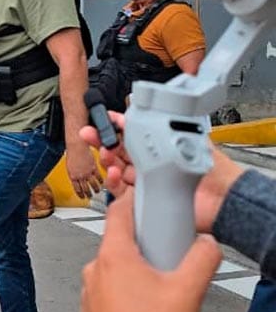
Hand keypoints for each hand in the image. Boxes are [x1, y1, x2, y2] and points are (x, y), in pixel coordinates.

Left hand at [65, 139, 102, 198]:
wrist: (78, 145)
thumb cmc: (72, 153)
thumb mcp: (70, 166)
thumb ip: (74, 174)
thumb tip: (76, 179)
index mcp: (73, 176)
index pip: (77, 189)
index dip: (80, 194)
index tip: (82, 197)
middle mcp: (80, 175)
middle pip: (85, 188)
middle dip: (88, 194)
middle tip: (90, 196)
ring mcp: (88, 172)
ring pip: (93, 184)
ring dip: (95, 189)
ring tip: (97, 191)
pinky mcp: (95, 168)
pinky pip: (98, 177)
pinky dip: (100, 181)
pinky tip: (102, 183)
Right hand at [78, 111, 243, 232]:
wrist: (221, 201)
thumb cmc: (215, 172)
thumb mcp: (191, 138)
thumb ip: (169, 125)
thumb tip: (152, 110)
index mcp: (160, 146)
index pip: (133, 133)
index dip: (116, 126)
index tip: (104, 119)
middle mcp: (151, 163)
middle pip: (119, 149)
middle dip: (102, 140)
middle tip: (90, 134)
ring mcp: (145, 181)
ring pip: (116, 168)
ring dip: (106, 159)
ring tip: (103, 152)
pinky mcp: (142, 199)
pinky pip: (119, 190)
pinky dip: (112, 181)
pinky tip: (112, 173)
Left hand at [81, 191, 221, 311]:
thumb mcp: (188, 291)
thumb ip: (202, 259)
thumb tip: (207, 245)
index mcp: (113, 257)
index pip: (117, 213)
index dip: (133, 202)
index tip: (145, 199)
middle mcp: (94, 271)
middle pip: (117, 242)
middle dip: (141, 242)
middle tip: (166, 250)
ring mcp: (89, 293)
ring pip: (113, 269)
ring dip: (134, 270)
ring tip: (159, 286)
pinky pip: (108, 291)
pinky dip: (125, 292)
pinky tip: (144, 308)